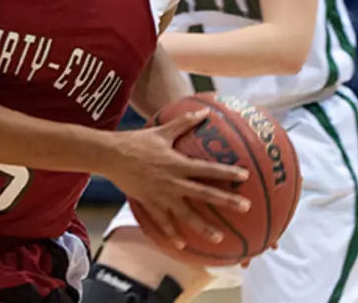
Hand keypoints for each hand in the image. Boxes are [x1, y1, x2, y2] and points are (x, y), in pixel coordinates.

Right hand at [107, 109, 250, 248]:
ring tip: (219, 238)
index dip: (227, 172)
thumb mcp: (161, 131)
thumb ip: (184, 122)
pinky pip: (162, 222)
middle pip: (204, 194)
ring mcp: (161, 195)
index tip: (245, 176)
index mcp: (177, 164)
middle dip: (226, 202)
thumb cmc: (136, 141)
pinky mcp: (149, 202)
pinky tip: (182, 245)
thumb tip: (204, 111)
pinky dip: (171, 234)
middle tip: (246, 208)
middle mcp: (173, 181)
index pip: (208, 169)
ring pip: (186, 214)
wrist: (110, 155)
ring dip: (203, 227)